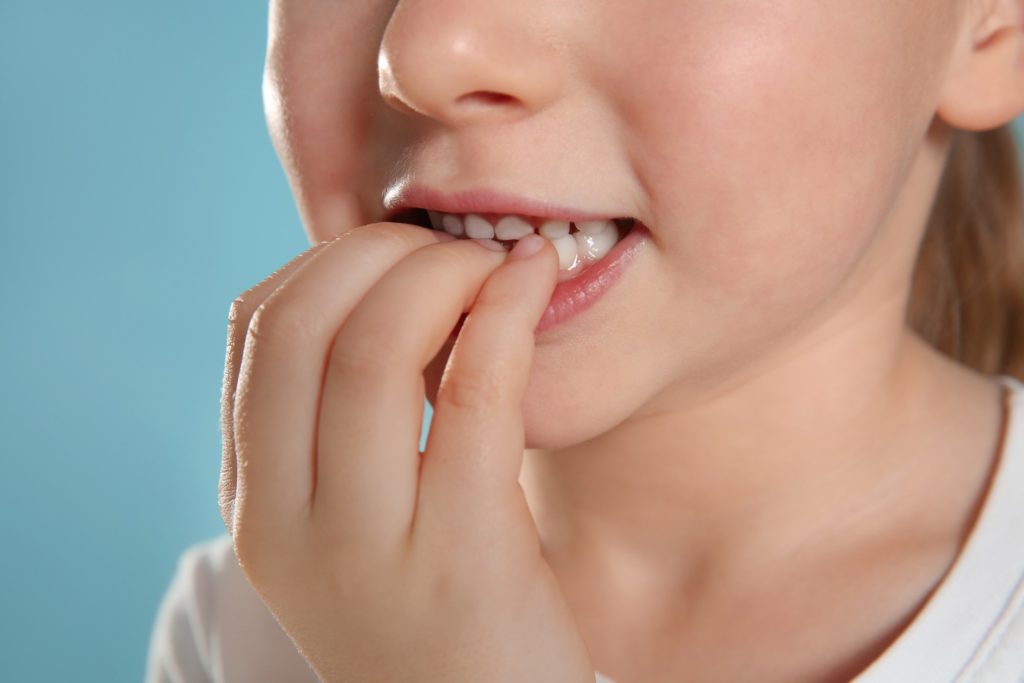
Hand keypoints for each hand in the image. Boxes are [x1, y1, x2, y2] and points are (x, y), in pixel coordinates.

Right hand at [219, 222, 595, 682]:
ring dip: (444, 273)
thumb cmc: (436, 605)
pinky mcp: (460, 555)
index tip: (399, 250)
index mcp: (256, 501)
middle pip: (304, 324)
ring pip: (374, 349)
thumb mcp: (354, 520)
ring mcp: (365, 546)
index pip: (255, 327)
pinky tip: (533, 282)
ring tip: (500, 263)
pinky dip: (504, 313)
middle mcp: (286, 524)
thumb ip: (340, 424)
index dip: (329, 259)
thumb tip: (384, 283)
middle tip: (454, 246)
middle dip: (383, 252)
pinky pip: (474, 393)